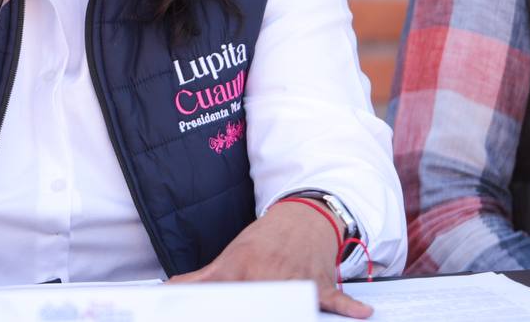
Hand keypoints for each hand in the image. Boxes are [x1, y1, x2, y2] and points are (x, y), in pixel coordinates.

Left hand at [167, 200, 371, 317]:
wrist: (300, 217)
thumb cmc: (263, 241)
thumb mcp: (230, 256)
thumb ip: (201, 280)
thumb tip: (167, 292)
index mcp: (240, 270)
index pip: (221, 295)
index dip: (212, 308)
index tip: (197, 316)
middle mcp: (267, 275)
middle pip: (257, 307)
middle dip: (255, 311)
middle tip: (253, 310)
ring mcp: (296, 280)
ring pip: (294, 307)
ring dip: (294, 312)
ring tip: (290, 312)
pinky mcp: (322, 285)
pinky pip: (338, 299)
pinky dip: (350, 306)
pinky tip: (362, 312)